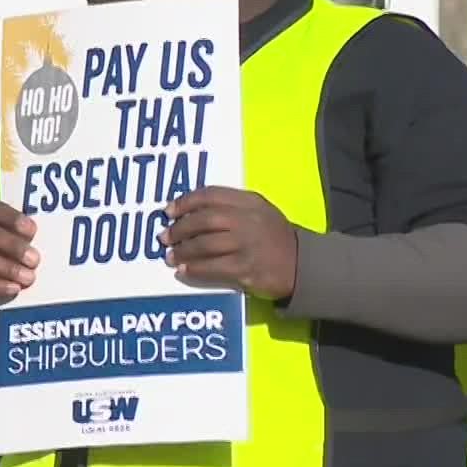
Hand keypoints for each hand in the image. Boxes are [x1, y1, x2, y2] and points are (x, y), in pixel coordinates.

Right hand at [0, 203, 38, 317]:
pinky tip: (13, 289)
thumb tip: (44, 247)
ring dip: (6, 268)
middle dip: (13, 246)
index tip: (33, 230)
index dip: (13, 219)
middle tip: (34, 260)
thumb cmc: (4, 256)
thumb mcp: (13, 243)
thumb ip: (25, 241)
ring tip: (28, 278)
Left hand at [159, 186, 298, 300]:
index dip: (185, 202)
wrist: (302, 264)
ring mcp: (246, 245)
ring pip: (205, 245)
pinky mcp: (246, 268)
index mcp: (249, 202)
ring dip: (183, 251)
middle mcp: (247, 220)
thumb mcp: (259, 211)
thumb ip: (231, 206)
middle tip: (165, 237)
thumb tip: (190, 211)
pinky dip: (194, 269)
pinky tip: (183, 271)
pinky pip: (212, 268)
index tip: (168, 211)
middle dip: (180, 229)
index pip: (210, 195)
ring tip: (170, 256)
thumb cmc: (274, 236)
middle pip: (204, 219)